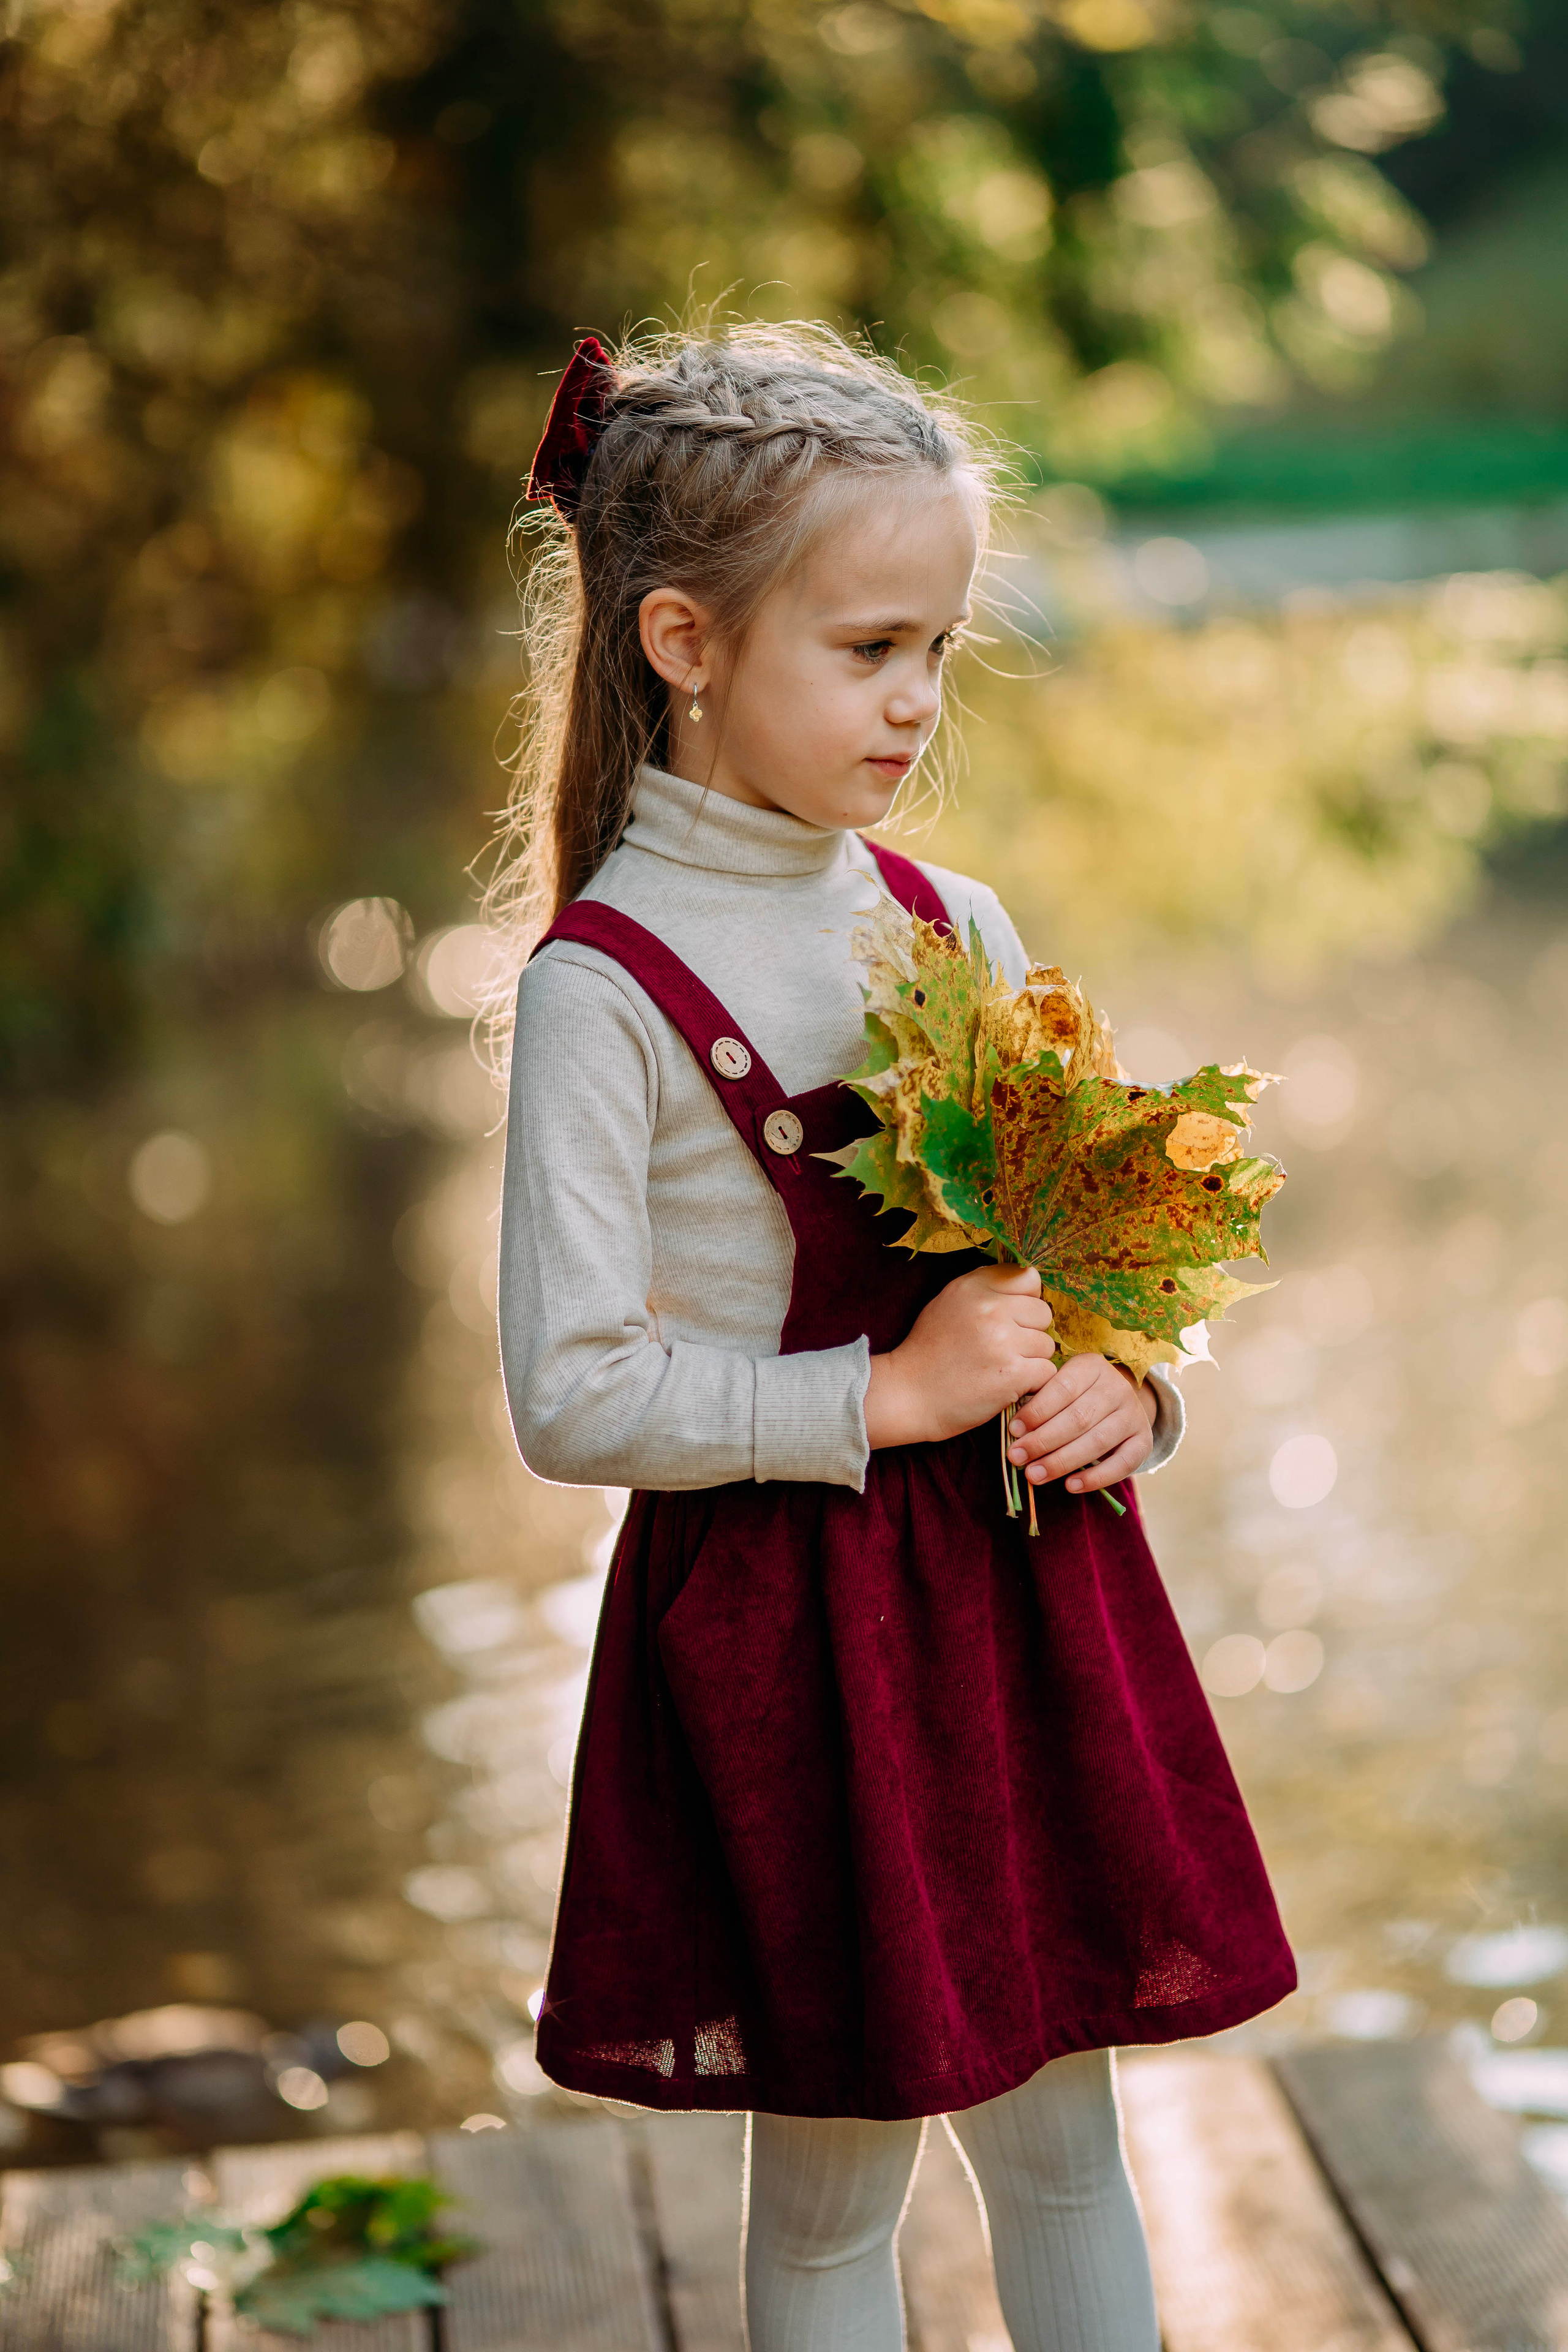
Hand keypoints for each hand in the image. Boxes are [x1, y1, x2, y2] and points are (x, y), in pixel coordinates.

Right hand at [865, 1264, 1055, 1449]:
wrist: (908, 1395)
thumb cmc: (928, 1352)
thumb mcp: (947, 1303)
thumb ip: (984, 1288)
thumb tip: (1029, 1279)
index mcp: (973, 1287)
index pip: (1028, 1279)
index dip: (1023, 1301)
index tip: (1009, 1318)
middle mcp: (990, 1308)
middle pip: (1042, 1312)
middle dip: (1029, 1331)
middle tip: (1003, 1349)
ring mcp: (1003, 1340)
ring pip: (1046, 1344)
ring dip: (1031, 1359)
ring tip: (1002, 1367)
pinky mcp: (1014, 1373)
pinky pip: (1047, 1371)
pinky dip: (1032, 1382)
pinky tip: (1008, 1384)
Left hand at [1006, 1355, 1156, 1494]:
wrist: (1118, 1404)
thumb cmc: (1075, 1397)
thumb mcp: (1060, 1387)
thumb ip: (1040, 1402)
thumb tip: (1015, 1433)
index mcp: (1091, 1366)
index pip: (1063, 1388)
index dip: (1037, 1411)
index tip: (1013, 1431)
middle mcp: (1117, 1387)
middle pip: (1078, 1418)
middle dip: (1043, 1441)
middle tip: (1017, 1458)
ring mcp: (1134, 1414)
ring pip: (1097, 1441)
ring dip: (1062, 1461)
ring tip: (1035, 1475)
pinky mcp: (1144, 1440)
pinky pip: (1123, 1464)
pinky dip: (1096, 1478)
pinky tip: (1070, 1486)